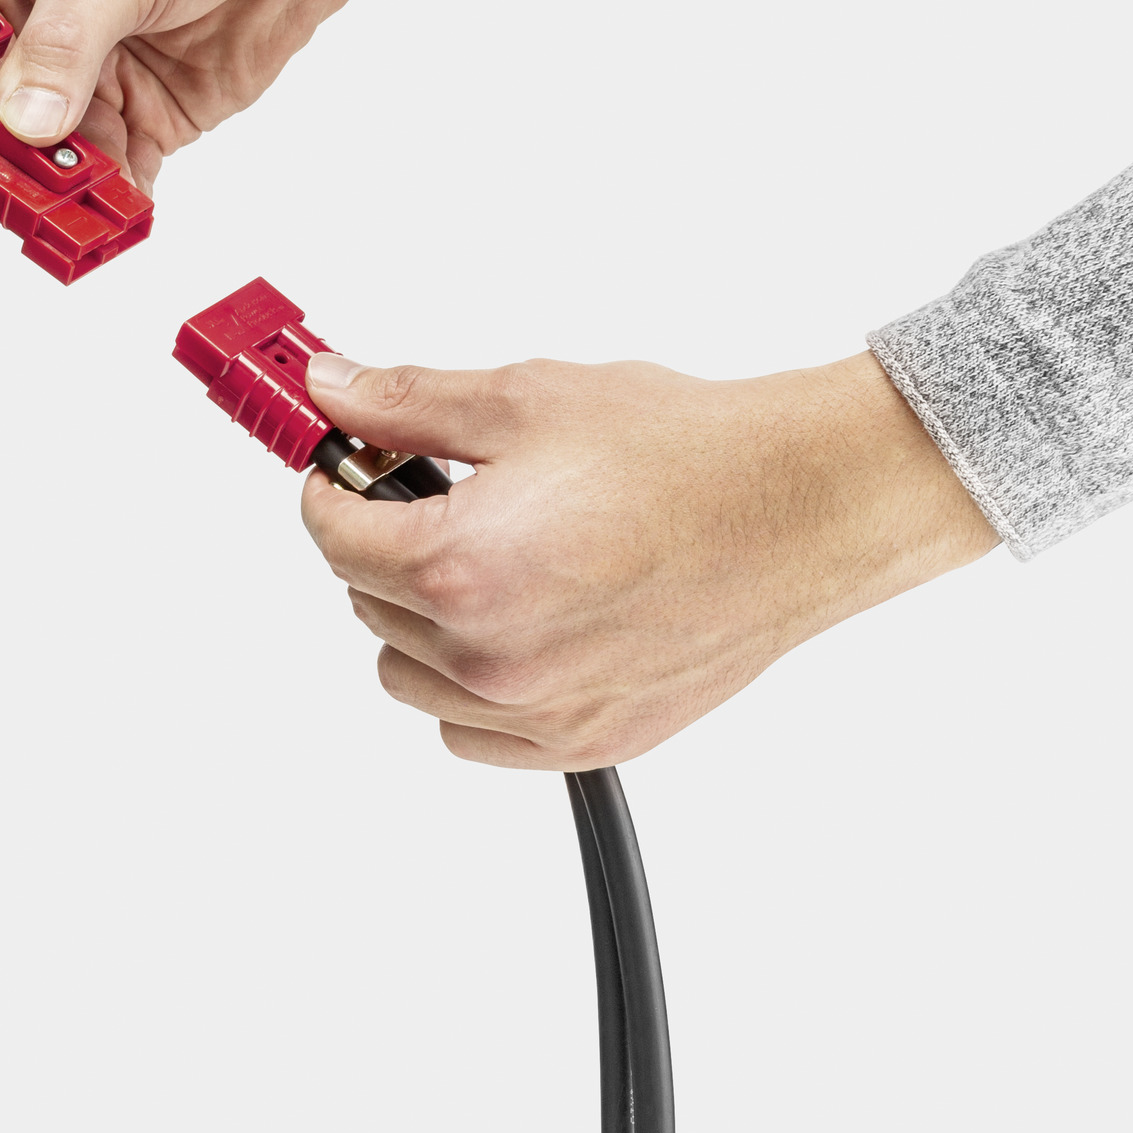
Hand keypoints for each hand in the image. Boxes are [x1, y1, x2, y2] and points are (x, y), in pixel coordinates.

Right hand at [0, 0, 436, 189]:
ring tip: (80, 215)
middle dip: (20, 162)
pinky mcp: (147, 113)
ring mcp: (94, 77)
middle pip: (2, 123)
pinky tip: (118, 214)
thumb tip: (24, 117)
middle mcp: (39, 29)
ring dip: (67, 191)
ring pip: (56, 158)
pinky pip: (115, 173)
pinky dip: (114, 201)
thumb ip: (60, 45)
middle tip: (41, 192)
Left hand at [297, 351, 998, 769]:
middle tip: (433, 496)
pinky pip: (473, 732)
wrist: (802, 506)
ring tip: (484, 558)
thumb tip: (335, 392)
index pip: (330, 537)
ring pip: (409, 674)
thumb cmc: (687, 455)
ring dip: (419, 620)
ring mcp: (539, 711)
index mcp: (461, 569)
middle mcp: (492, 656)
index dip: (331, 489)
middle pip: (365, 603)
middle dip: (383, 544)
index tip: (347, 468)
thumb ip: (406, 405)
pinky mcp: (587, 740)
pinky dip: (473, 688)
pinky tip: (515, 624)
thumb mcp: (524, 400)